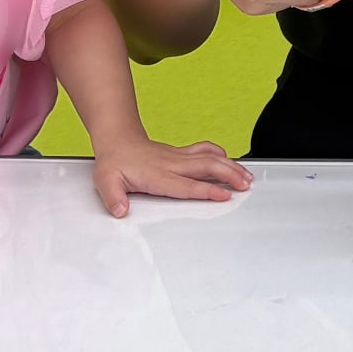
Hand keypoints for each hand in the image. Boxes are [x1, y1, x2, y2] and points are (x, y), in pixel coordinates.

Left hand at [90, 133, 253, 216]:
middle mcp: (172, 164)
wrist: (118, 139)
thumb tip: (120, 211)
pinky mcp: (182, 153)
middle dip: (229, 175)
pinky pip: (205, 151)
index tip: (224, 195)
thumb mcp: (105, 181)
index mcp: (157, 175)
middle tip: (245, 185)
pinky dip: (221, 155)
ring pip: (210, 158)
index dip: (206, 190)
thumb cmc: (115, 162)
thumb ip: (113, 198)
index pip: (186, 185)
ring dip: (230, 166)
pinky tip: (230, 161)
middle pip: (207, 168)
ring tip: (246, 176)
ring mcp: (179, 157)